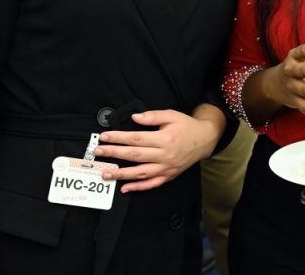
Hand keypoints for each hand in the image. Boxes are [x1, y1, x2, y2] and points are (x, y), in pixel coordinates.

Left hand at [94, 109, 220, 192]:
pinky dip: (137, 188)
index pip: (136, 138)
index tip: (105, 137)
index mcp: (164, 138)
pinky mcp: (168, 175)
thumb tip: (134, 117)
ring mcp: (166, 167)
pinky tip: (124, 188)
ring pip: (140, 173)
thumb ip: (153, 116)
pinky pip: (151, 184)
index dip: (118, 138)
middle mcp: (164, 155)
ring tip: (105, 173)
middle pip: (134, 155)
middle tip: (98, 152)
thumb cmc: (187, 126)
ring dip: (121, 174)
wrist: (205, 140)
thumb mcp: (172, 115)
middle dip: (114, 154)